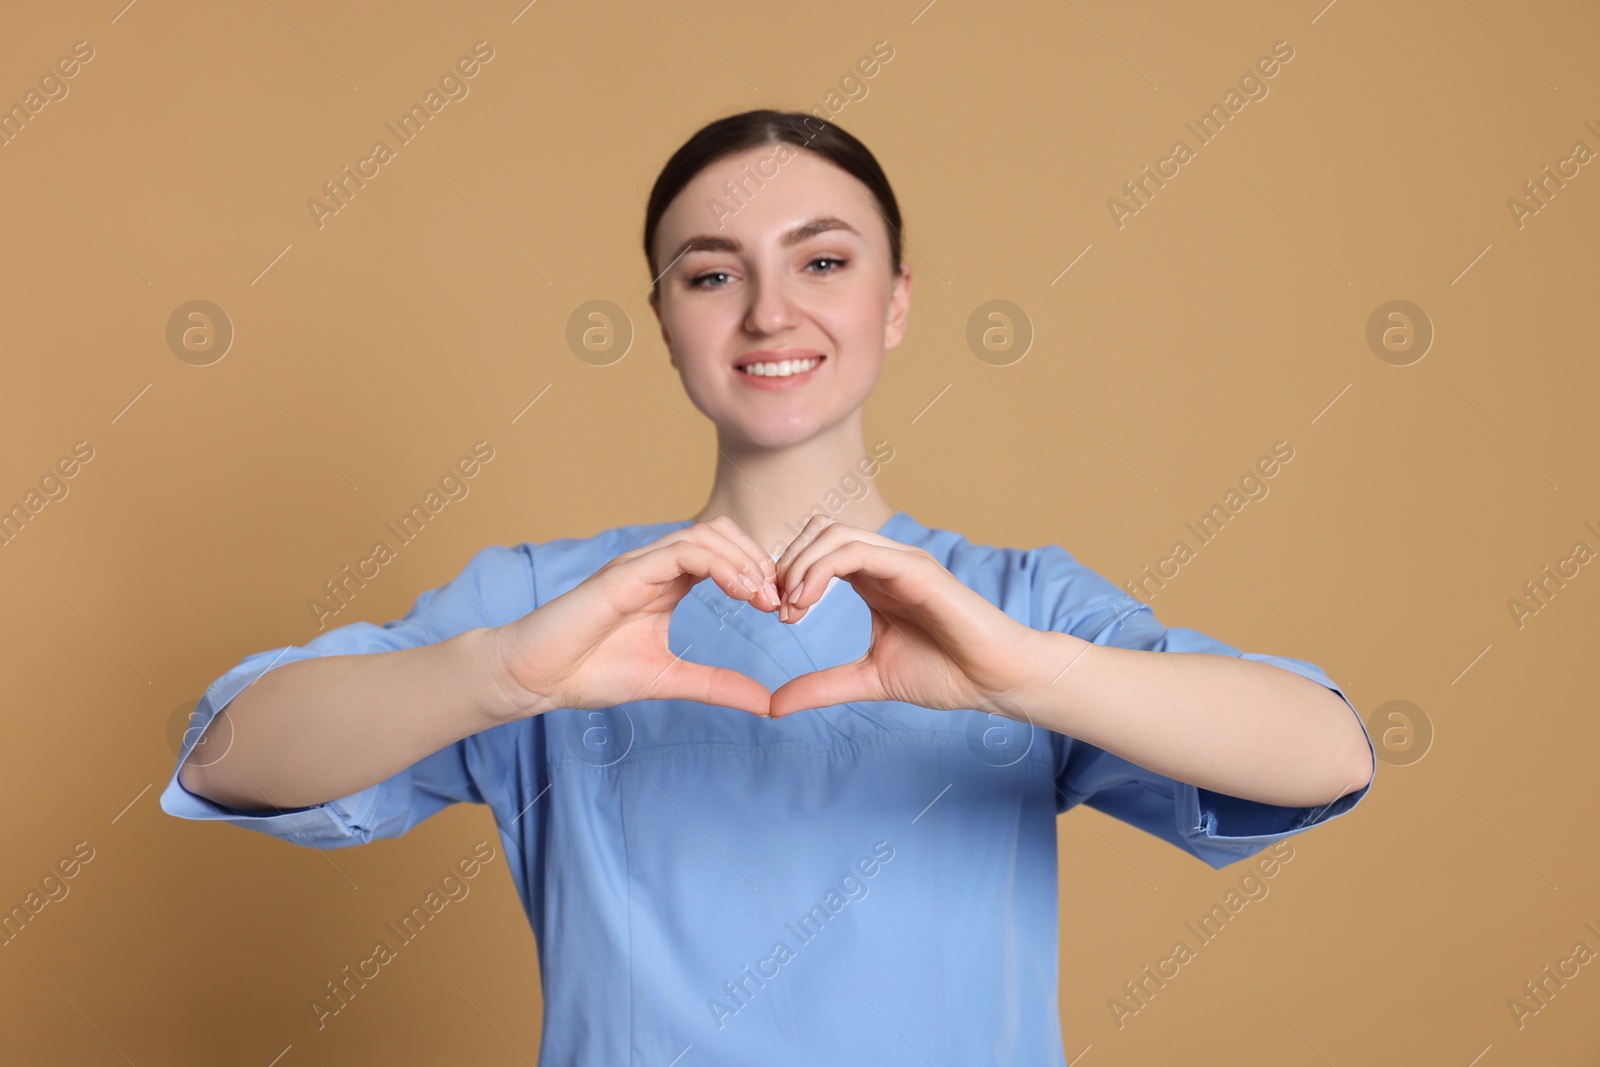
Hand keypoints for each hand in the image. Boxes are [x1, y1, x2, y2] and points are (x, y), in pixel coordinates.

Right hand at [492, 517, 783, 717]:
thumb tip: (767, 703)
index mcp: (667, 584)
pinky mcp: (625, 573)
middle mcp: (655, 566)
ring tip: (764, 596)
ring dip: (744, 561)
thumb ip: (718, 685)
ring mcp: (639, 565)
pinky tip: (741, 591)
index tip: (781, 609)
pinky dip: (720, 564)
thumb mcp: (670, 680)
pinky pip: (682, 551)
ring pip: (706, 535)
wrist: (534, 678)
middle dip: (758, 560)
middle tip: (779, 601)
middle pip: (722, 533)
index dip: (758, 573)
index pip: (724, 555)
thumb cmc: (588, 673)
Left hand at [766, 515, 1045, 719]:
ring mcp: (901, 560)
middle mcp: (884, 562)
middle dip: (788, 564)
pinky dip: (822, 569)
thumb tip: (773, 705)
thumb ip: (822, 686)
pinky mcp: (915, 568)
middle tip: (780, 609)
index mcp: (873, 580)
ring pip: (833, 534)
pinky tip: (808, 600)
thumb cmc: (946, 674)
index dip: (788, 575)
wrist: (995, 680)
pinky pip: (858, 551)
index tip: (779, 617)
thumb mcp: (868, 679)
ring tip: (792, 607)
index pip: (817, 551)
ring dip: (801, 565)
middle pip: (818, 531)